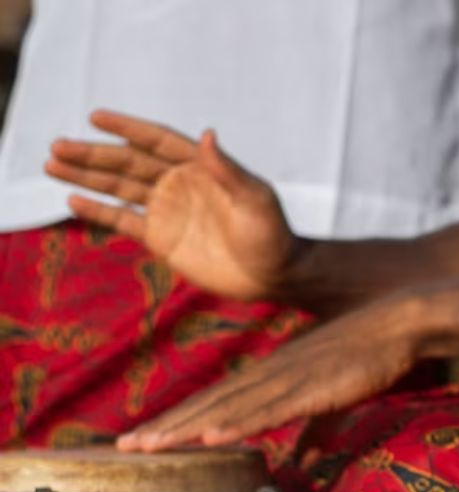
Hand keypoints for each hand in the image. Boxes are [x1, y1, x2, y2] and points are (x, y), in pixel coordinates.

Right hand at [45, 110, 295, 301]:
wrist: (274, 276)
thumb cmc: (272, 235)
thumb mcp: (255, 200)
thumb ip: (228, 170)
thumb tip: (207, 134)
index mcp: (201, 168)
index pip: (156, 140)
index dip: (127, 128)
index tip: (96, 116)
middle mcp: (180, 184)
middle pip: (129, 163)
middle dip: (93, 154)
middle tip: (57, 146)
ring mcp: (169, 211)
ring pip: (120, 188)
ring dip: (87, 177)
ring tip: (51, 164)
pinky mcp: (163, 239)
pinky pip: (124, 221)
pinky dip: (100, 211)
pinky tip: (73, 199)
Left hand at [116, 298, 423, 450]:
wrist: (400, 322)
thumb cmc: (370, 356)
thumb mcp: (335, 398)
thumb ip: (317, 431)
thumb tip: (304, 462)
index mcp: (272, 375)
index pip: (217, 402)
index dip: (179, 421)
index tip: (145, 441)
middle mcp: (270, 373)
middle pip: (209, 404)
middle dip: (167, 427)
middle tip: (125, 450)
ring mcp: (289, 378)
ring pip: (229, 408)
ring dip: (187, 428)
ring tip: (149, 446)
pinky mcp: (314, 386)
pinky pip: (270, 409)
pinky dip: (239, 422)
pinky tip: (211, 435)